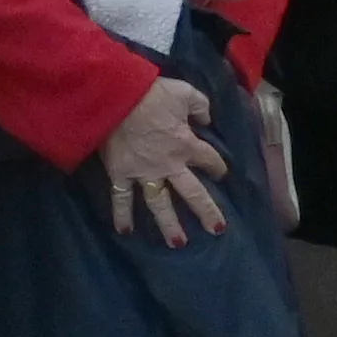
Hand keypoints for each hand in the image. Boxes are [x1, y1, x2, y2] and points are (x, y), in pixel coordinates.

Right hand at [97, 81, 230, 247]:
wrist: (115, 100)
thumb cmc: (152, 95)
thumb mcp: (186, 94)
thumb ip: (201, 106)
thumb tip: (205, 118)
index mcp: (187, 145)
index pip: (210, 160)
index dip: (218, 167)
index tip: (221, 173)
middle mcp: (169, 164)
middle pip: (192, 192)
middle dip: (206, 211)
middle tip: (218, 230)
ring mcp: (143, 173)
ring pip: (159, 203)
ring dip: (168, 224)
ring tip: (178, 243)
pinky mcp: (120, 174)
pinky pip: (121, 198)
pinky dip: (122, 215)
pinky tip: (125, 232)